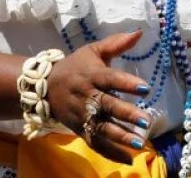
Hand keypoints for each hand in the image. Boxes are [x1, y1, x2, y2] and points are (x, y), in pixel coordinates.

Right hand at [47, 30, 151, 163]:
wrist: (44, 86)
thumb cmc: (77, 65)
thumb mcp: (94, 50)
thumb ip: (117, 43)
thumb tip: (140, 32)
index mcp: (93, 75)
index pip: (111, 79)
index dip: (127, 83)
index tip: (146, 87)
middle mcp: (87, 96)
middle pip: (107, 106)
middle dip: (126, 114)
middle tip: (146, 120)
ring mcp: (82, 115)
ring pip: (101, 128)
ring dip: (120, 136)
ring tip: (140, 142)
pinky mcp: (80, 129)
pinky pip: (95, 142)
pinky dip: (110, 152)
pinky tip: (129, 158)